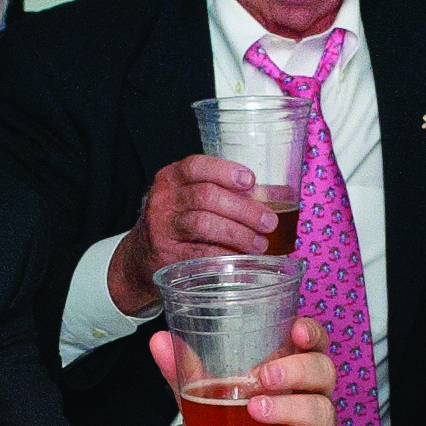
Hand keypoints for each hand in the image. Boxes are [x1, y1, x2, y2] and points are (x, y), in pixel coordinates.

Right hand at [105, 155, 285, 313]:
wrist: (143, 254)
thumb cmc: (180, 221)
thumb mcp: (195, 198)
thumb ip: (232, 194)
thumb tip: (282, 195)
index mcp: (172, 177)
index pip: (197, 166)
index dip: (225, 172)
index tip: (250, 181)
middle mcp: (164, 199)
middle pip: (206, 196)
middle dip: (243, 209)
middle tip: (269, 222)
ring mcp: (162, 227)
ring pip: (203, 224)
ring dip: (237, 234)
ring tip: (260, 244)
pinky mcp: (165, 254)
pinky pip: (198, 253)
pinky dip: (222, 256)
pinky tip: (240, 259)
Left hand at [157, 323, 334, 425]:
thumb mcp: (202, 402)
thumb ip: (185, 372)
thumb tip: (159, 341)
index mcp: (293, 380)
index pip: (315, 348)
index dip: (312, 334)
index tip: (294, 330)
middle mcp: (312, 403)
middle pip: (324, 374)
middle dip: (297, 369)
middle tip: (263, 375)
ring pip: (320, 413)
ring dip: (288, 407)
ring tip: (254, 409)